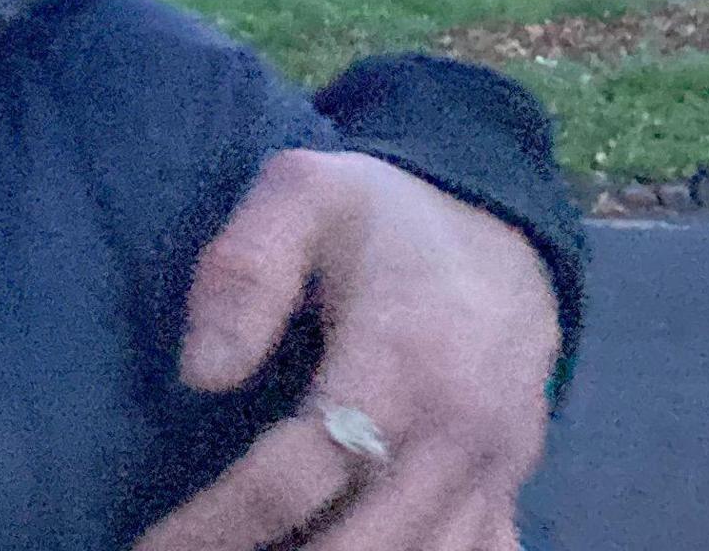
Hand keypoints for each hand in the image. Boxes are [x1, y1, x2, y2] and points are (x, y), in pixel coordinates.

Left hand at [134, 148, 558, 550]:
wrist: (503, 225)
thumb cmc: (383, 213)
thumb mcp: (302, 192)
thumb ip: (244, 269)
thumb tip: (200, 375)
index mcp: (399, 361)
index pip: (292, 479)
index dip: (213, 530)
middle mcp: (458, 434)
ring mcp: (494, 474)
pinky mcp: (509, 493)